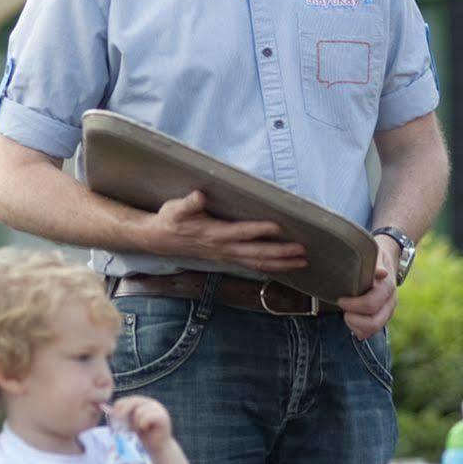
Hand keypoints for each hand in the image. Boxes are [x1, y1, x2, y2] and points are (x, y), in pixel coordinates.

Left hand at [110, 395, 172, 450]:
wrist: (157, 447)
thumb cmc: (143, 435)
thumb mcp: (130, 423)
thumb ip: (122, 416)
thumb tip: (107, 409)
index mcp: (143, 402)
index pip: (126, 400)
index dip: (118, 408)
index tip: (114, 419)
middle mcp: (151, 402)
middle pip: (132, 402)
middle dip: (124, 413)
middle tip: (122, 424)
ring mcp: (158, 408)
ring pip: (139, 411)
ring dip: (136, 422)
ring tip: (139, 428)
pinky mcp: (163, 417)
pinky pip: (147, 417)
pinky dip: (142, 424)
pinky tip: (145, 428)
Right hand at [147, 190, 307, 271]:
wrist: (160, 239)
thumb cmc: (170, 220)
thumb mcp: (175, 209)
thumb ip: (188, 203)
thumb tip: (199, 196)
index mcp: (213, 234)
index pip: (240, 232)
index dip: (259, 230)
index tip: (278, 226)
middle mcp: (223, 248)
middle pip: (256, 254)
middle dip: (280, 253)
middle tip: (302, 251)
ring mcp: (226, 255)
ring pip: (257, 263)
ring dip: (281, 264)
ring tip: (302, 262)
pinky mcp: (227, 258)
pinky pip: (252, 266)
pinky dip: (270, 267)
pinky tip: (284, 266)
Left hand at [337, 238, 398, 338]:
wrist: (387, 261)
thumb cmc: (376, 257)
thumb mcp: (376, 256)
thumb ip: (376, 265)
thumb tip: (381, 273)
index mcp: (387, 288)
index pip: (371, 304)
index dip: (353, 305)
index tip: (340, 300)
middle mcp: (390, 302)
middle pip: (374, 322)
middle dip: (354, 320)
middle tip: (343, 311)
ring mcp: (387, 312)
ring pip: (373, 330)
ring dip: (356, 326)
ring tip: (346, 315)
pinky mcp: (381, 317)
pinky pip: (371, 332)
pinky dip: (359, 330)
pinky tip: (351, 321)